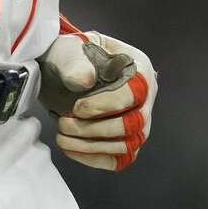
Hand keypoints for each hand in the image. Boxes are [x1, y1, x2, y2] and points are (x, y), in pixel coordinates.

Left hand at [39, 30, 155, 170]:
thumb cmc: (71, 56)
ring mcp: (138, 122)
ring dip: (91, 146)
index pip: (134, 93)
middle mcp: (146, 98)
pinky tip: (69, 149)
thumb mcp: (68, 49)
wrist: (63, 72)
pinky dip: (93, 158)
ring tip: (62, 136)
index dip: (106, 105)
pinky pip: (118, 159)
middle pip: (134, 124)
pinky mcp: (126, 141)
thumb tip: (85, 80)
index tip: (77, 108)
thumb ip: (74, 61)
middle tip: (64, 124)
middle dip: (95, 129)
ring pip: (127, 146)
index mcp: (139, 69)